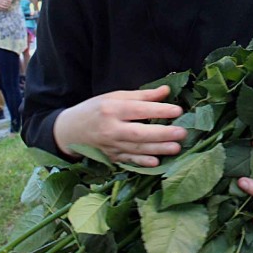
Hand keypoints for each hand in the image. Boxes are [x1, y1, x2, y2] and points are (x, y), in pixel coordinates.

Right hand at [53, 85, 185, 166]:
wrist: (70, 131)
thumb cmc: (96, 109)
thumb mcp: (115, 97)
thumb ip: (142, 95)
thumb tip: (166, 91)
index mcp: (112, 109)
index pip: (138, 110)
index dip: (159, 111)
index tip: (178, 111)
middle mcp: (111, 129)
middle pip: (139, 133)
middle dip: (162, 134)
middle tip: (182, 133)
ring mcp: (110, 146)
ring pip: (137, 149)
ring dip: (158, 149)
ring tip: (176, 148)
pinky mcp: (111, 157)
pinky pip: (129, 160)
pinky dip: (142, 162)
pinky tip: (156, 162)